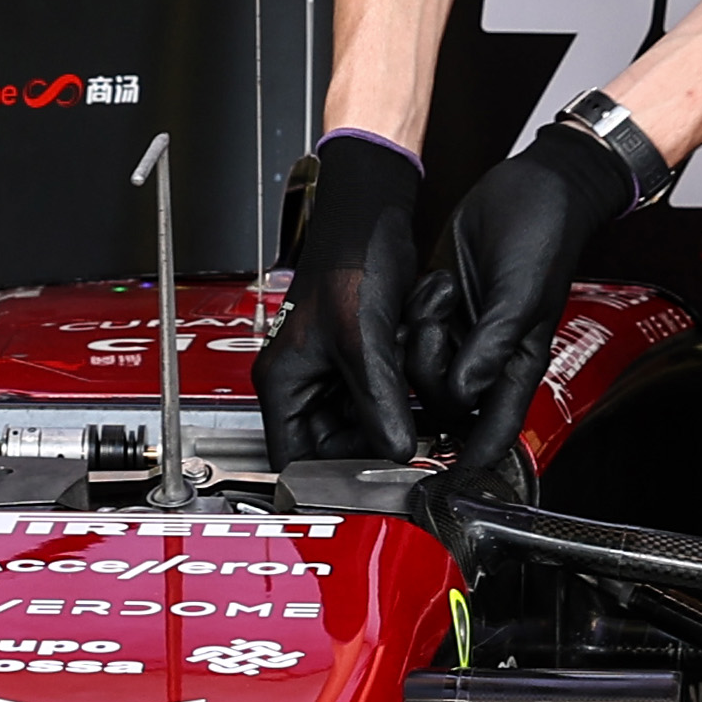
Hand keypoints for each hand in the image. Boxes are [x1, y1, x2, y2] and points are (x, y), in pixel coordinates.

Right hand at [253, 129, 428, 464]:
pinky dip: (404, 393)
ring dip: (394, 417)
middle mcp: (304, 382)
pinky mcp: (360, 360)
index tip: (367, 488)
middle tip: (412, 445)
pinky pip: (383, 397)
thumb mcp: (364, 340)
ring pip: (365, 423)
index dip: (329, 479)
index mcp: (283, 382)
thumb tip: (395, 452)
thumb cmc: (349, 259)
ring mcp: (333, 372)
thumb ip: (379, 401)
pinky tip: (419, 376)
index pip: (294, 460)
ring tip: (417, 399)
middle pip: (336, 446)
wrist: (372, 213)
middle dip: (375, 444)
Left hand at [409, 126, 626, 472]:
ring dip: (419, 336)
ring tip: (440, 292)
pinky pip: (411, 332)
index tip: (439, 483)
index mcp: (516, 363)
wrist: (535, 187)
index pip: (492, 430)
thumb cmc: (545, 238)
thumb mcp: (519, 294)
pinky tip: (432, 285)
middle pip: (442, 400)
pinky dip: (413, 315)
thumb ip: (491, 345)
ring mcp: (463, 333)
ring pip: (420, 367)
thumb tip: (464, 390)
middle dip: (429, 368)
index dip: (468, 461)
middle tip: (436, 322)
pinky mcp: (442, 307)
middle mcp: (487, 355)